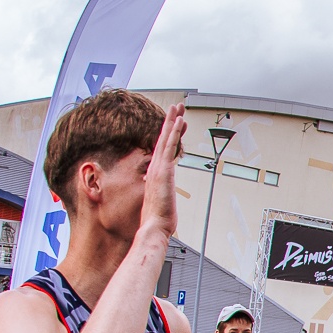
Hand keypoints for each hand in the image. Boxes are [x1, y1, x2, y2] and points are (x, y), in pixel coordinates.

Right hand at [141, 103, 186, 239]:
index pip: (164, 150)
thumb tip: (161, 200)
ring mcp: (159, 167)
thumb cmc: (158, 220)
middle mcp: (156, 167)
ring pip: (166, 138)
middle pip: (164, 139)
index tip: (176, 125)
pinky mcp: (164, 169)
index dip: (170, 136)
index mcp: (156, 174)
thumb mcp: (161, 204)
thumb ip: (161, 197)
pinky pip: (170, 145)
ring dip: (172, 121)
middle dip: (170, 122)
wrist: (153, 226)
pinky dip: (174, 131)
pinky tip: (179, 120)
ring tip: (178, 106)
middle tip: (176, 107)